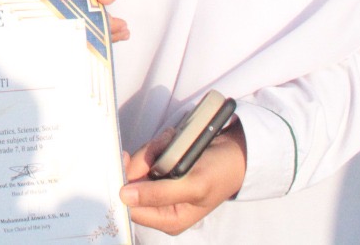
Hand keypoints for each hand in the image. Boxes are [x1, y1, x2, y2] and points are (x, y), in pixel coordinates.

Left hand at [120, 119, 246, 234]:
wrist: (234, 153)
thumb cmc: (220, 173)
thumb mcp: (194, 185)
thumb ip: (160, 193)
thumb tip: (124, 197)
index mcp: (168, 219)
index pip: (131, 208)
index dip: (126, 185)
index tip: (131, 161)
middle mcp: (160, 205)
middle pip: (131, 182)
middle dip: (146, 159)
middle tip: (164, 148)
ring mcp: (159, 185)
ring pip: (138, 163)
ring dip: (154, 148)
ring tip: (173, 143)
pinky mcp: (160, 169)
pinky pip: (147, 153)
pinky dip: (158, 143)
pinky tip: (172, 141)